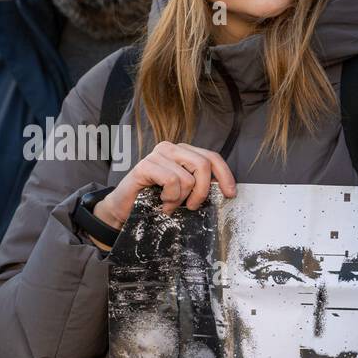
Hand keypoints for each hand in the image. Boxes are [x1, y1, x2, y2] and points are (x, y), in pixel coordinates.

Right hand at [94, 141, 236, 231]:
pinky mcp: (145, 165)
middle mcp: (171, 148)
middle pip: (203, 165)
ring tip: (170, 203)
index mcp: (183, 152)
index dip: (225, 175)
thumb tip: (225, 189)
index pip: (212, 157)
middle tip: (192, 205)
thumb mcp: (185, 192)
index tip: (230, 193)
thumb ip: (201, 185)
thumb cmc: (157, 200)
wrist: (126, 209)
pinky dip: (170, 198)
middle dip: (202, 191)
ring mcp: (157, 155)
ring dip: (181, 199)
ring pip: (187, 178)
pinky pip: (172, 181)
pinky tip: (161, 201)